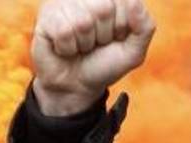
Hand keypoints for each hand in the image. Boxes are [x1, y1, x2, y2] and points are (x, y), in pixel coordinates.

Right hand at [31, 0, 155, 116]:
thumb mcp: (133, 52)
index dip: (122, 27)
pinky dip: (68, 48)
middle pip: (103, 8)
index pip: (125, 1)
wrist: (76, 86)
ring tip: (80, 46)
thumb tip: (134, 1)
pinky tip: (65, 47)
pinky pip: (64, 31)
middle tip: (96, 43)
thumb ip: (144, 27)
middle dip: (103, 35)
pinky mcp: (46, 15)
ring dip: (84, 43)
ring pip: (83, 22)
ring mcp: (65, 2)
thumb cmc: (104, 64)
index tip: (115, 37)